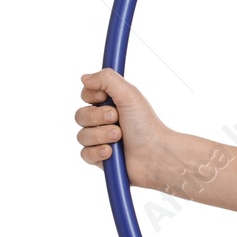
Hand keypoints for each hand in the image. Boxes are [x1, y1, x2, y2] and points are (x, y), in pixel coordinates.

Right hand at [75, 68, 171, 187]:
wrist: (155, 153)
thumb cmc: (146, 124)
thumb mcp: (129, 95)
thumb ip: (107, 79)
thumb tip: (84, 78)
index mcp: (110, 104)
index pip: (86, 95)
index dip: (92, 96)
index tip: (105, 97)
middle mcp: (103, 121)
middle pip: (81, 115)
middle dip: (98, 117)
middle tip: (116, 118)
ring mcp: (100, 140)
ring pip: (82, 136)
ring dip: (101, 135)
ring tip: (118, 136)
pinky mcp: (99, 158)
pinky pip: (85, 154)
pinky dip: (97, 152)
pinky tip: (111, 152)